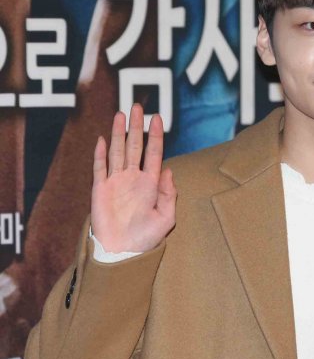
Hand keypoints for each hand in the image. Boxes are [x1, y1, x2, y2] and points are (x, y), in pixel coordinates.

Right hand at [91, 104, 176, 252]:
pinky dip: (100, 153)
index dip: (156, 136)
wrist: (122, 252)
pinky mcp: (100, 189)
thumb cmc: (146, 239)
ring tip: (121, 114)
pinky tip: (102, 139)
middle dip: (136, 127)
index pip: (154, 154)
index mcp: (150, 184)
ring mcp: (116, 182)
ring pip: (117, 151)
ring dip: (118, 133)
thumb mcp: (166, 218)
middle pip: (134, 146)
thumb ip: (169, 194)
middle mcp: (133, 179)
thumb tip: (169, 170)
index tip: (158, 118)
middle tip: (138, 106)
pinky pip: (99, 167)